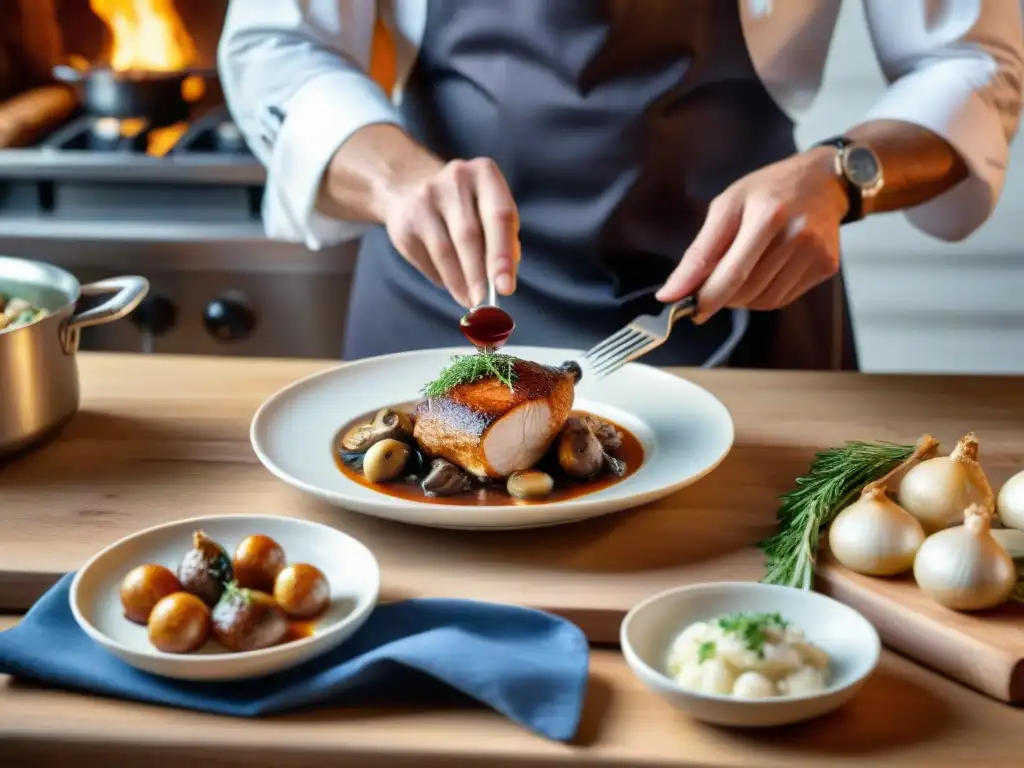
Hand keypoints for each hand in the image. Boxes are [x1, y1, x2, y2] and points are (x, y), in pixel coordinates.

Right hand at [381, 156, 519, 307]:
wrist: (411, 186)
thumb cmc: (468, 207)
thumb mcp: (491, 211)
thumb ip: (504, 241)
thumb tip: (502, 283)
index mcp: (484, 174)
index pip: (500, 216)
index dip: (502, 255)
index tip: (505, 288)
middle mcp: (454, 179)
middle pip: (468, 235)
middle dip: (479, 275)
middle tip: (486, 303)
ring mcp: (424, 198)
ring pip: (445, 251)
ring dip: (460, 283)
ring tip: (471, 301)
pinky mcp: (404, 222)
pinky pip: (426, 259)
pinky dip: (442, 278)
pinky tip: (452, 284)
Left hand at [656, 148, 848, 323]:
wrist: (823, 181)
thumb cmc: (767, 190)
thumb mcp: (727, 206)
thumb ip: (699, 252)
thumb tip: (671, 293)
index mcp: (768, 216)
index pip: (732, 273)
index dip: (707, 298)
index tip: (687, 309)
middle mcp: (796, 236)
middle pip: (747, 291)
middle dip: (722, 295)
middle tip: (714, 282)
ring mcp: (815, 254)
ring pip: (764, 301)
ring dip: (743, 297)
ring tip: (742, 271)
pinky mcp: (826, 267)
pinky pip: (783, 299)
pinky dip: (764, 295)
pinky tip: (764, 271)